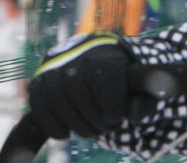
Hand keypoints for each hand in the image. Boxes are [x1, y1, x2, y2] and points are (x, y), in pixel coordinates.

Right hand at [27, 32, 153, 139]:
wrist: (97, 56)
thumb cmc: (124, 75)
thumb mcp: (143, 83)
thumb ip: (148, 98)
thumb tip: (135, 115)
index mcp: (107, 53)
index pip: (106, 84)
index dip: (113, 110)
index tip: (118, 118)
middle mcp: (78, 54)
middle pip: (80, 91)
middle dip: (94, 118)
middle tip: (105, 127)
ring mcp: (56, 66)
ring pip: (57, 97)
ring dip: (74, 123)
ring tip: (88, 130)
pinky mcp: (40, 79)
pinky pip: (38, 103)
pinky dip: (51, 123)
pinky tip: (64, 134)